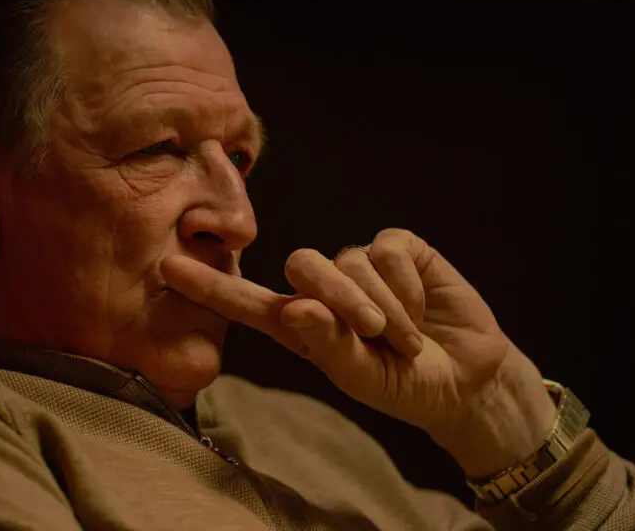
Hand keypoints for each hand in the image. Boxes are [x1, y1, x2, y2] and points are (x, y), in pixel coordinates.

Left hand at [161, 229, 556, 476]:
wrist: (467, 380)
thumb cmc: (405, 385)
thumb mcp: (365, 378)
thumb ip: (328, 347)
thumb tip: (295, 307)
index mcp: (302, 326)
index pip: (247, 301)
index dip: (209, 285)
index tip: (167, 268)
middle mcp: (324, 289)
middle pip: (305, 266)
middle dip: (343, 301)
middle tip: (377, 336)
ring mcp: (360, 265)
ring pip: (351, 261)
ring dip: (387, 305)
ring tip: (409, 337)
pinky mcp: (398, 250)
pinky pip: (389, 250)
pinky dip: (408, 285)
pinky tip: (423, 306)